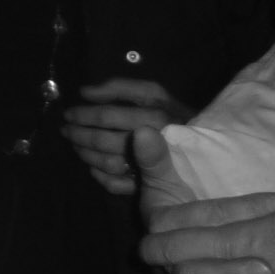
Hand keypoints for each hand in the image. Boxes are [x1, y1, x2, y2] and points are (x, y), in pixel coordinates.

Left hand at [62, 78, 191, 194]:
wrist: (208, 147)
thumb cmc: (173, 114)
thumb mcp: (153, 92)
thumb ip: (120, 87)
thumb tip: (85, 92)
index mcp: (154, 117)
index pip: (108, 116)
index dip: (83, 114)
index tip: (68, 114)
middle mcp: (154, 143)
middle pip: (105, 141)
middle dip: (79, 135)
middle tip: (66, 131)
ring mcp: (153, 168)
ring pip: (110, 164)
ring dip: (87, 155)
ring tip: (75, 146)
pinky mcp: (153, 186)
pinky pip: (120, 186)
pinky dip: (101, 177)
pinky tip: (92, 168)